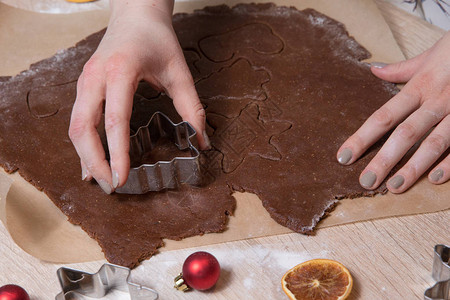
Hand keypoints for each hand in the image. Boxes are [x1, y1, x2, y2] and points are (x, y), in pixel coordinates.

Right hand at [69, 0, 208, 193]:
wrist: (135, 13)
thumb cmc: (157, 38)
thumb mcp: (179, 71)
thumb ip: (191, 108)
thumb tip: (202, 142)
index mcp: (120, 70)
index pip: (115, 119)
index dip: (117, 153)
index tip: (122, 178)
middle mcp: (95, 76)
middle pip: (83, 127)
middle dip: (94, 162)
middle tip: (112, 187)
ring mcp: (85, 81)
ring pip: (75, 126)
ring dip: (85, 156)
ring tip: (101, 181)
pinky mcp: (83, 86)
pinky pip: (77, 120)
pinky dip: (83, 144)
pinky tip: (90, 163)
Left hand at [337, 31, 449, 192]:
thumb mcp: (429, 57)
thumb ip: (401, 69)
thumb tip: (373, 70)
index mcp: (420, 86)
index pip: (384, 116)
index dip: (362, 138)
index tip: (344, 157)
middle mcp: (437, 100)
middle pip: (405, 134)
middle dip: (384, 160)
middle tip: (366, 182)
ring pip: (434, 143)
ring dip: (414, 167)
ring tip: (395, 186)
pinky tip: (435, 179)